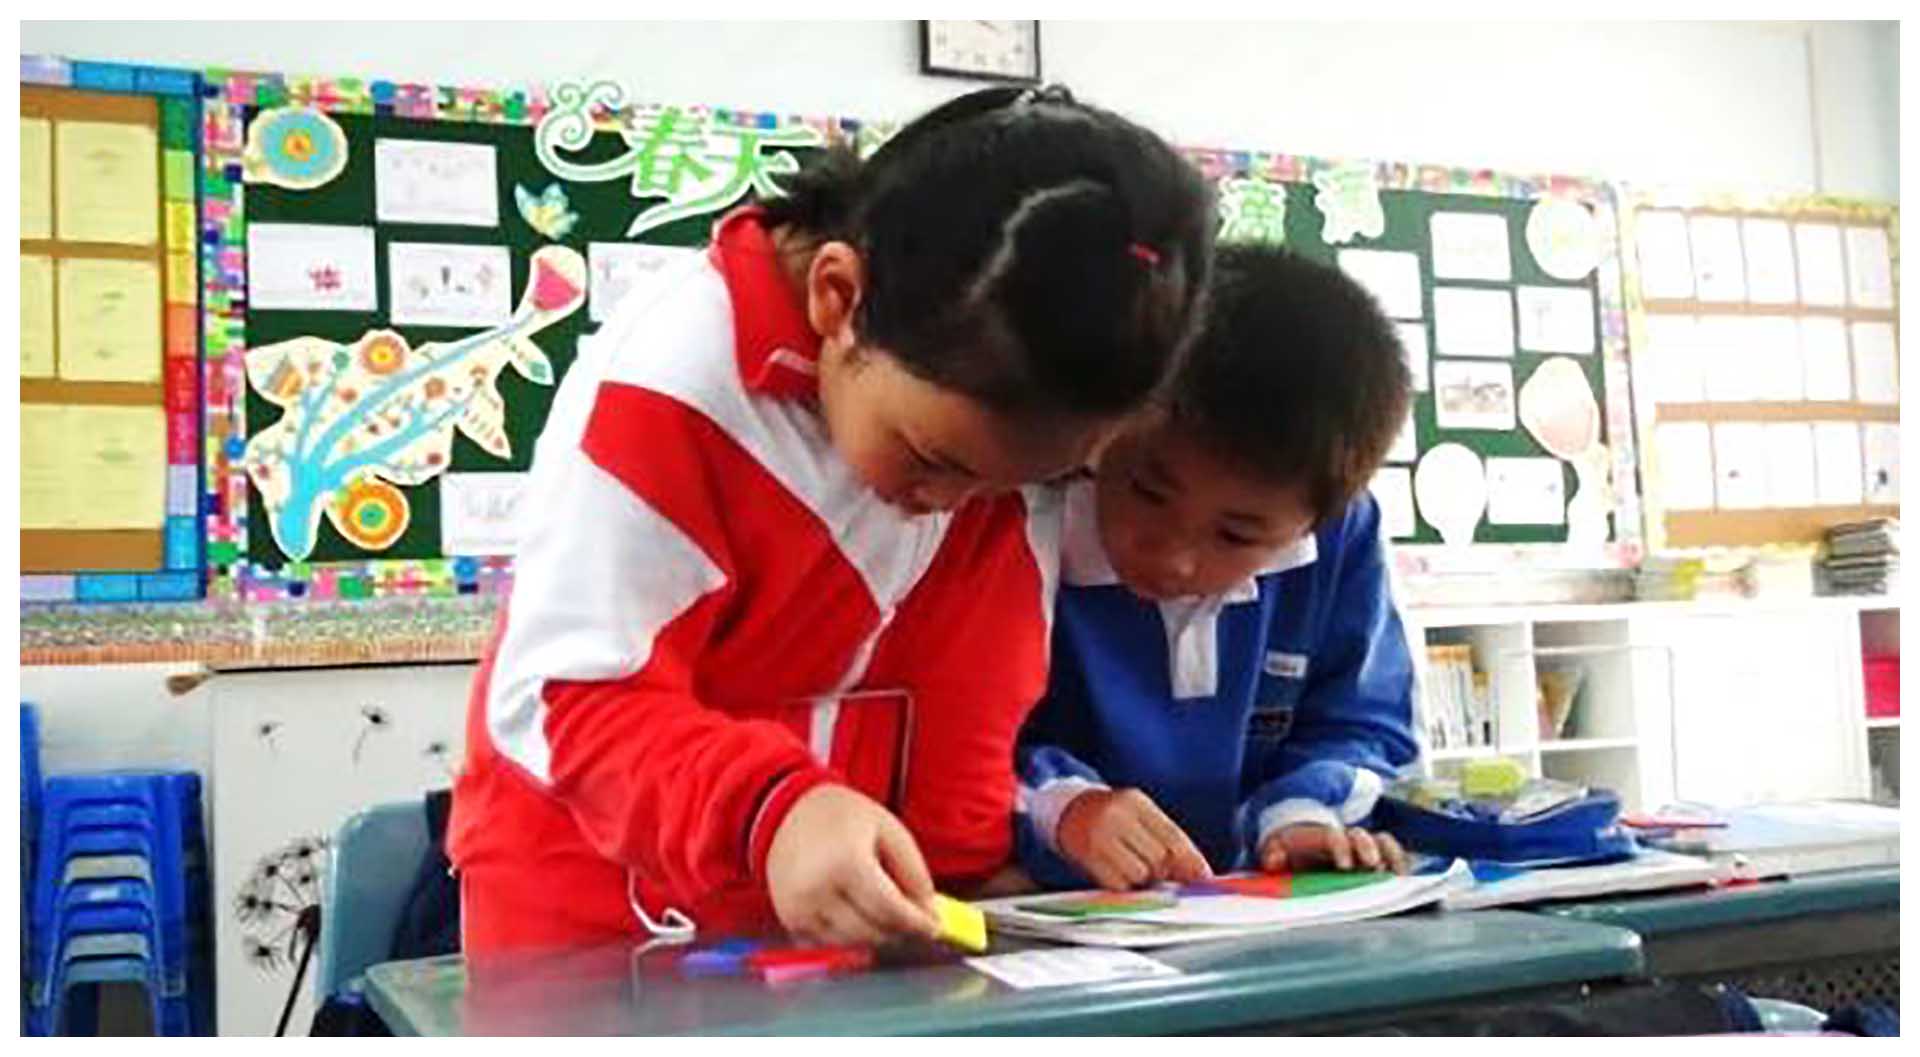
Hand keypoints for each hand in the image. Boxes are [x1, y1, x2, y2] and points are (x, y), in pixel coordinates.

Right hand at [765, 784, 940, 944]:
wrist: (787, 811)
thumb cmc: (842, 817)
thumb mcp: (888, 830)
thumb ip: (914, 872)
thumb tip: (930, 912)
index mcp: (846, 863)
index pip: (890, 909)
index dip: (917, 923)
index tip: (935, 927)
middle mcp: (817, 891)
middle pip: (872, 932)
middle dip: (899, 930)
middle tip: (914, 919)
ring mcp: (799, 909)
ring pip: (853, 944)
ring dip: (876, 934)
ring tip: (884, 910)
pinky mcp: (790, 920)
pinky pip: (831, 943)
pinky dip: (851, 936)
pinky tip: (856, 911)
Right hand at [1056, 788, 1213, 889]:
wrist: (1066, 809)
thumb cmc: (1111, 816)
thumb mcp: (1138, 815)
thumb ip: (1165, 838)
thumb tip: (1197, 872)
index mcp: (1136, 802)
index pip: (1173, 836)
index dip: (1192, 861)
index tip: (1204, 879)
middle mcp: (1117, 815)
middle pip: (1159, 857)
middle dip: (1165, 871)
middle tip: (1161, 874)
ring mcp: (1100, 835)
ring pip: (1139, 873)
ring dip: (1143, 880)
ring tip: (1134, 870)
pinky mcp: (1087, 855)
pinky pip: (1117, 883)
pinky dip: (1123, 885)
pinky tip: (1118, 875)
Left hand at [1259, 823, 1407, 874]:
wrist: (1300, 852)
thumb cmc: (1290, 857)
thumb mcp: (1277, 854)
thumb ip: (1273, 854)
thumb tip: (1273, 859)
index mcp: (1320, 839)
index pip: (1333, 836)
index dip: (1340, 846)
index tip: (1344, 864)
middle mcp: (1344, 841)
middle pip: (1361, 836)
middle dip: (1367, 847)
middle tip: (1371, 864)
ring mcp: (1361, 850)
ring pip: (1381, 843)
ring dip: (1390, 855)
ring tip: (1396, 873)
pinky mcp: (1374, 862)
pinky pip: (1393, 857)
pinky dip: (1400, 865)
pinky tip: (1405, 879)